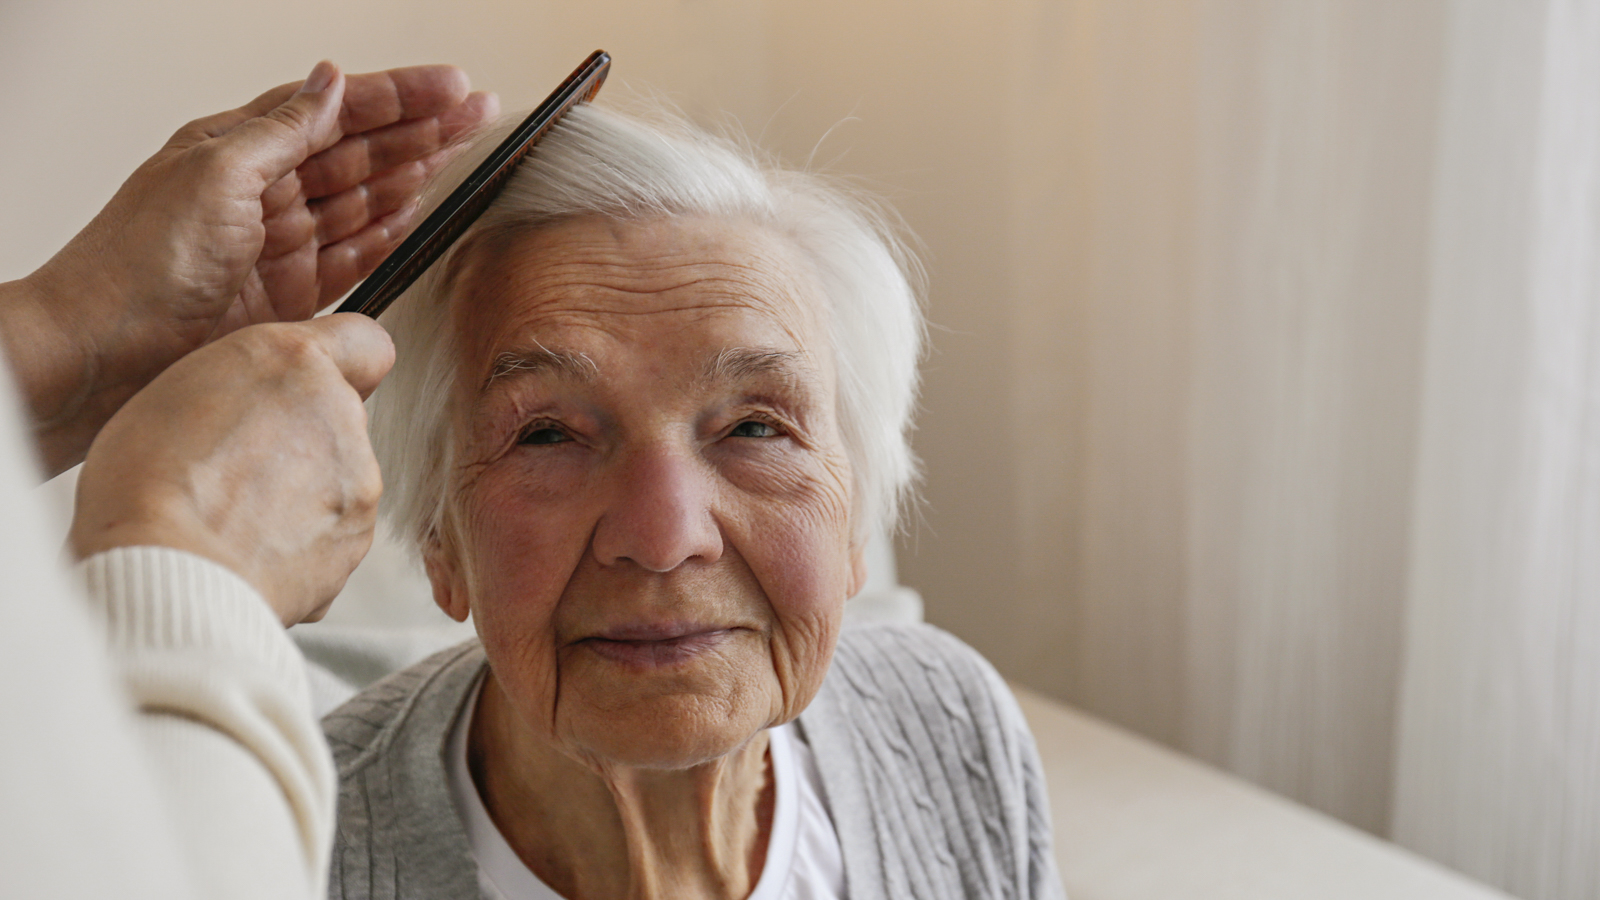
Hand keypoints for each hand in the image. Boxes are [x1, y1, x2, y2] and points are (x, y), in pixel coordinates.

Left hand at [4, 61, 496, 474]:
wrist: (106, 353)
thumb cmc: (138, 263)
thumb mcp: (215, 172)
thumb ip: (282, 130)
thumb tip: (329, 82)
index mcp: (238, 148)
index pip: (334, 110)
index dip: (397, 96)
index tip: (451, 87)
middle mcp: (261, 193)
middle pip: (359, 151)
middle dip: (421, 129)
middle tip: (476, 114)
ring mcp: (279, 246)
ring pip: (364, 200)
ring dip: (414, 173)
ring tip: (460, 152)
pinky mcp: (292, 298)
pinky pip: (353, 256)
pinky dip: (387, 233)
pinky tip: (414, 212)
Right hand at [69, 315, 394, 624]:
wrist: (172, 572)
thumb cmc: (149, 484)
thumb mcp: (175, 389)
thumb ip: (241, 385)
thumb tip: (259, 405)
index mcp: (294, 363)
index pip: (362, 340)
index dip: (338, 364)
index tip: (310, 386)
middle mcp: (341, 415)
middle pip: (339, 418)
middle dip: (301, 439)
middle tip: (238, 468)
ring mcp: (358, 480)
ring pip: (338, 477)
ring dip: (301, 493)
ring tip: (235, 518)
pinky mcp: (357, 538)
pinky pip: (332, 532)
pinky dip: (302, 542)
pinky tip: (249, 551)